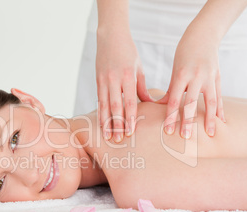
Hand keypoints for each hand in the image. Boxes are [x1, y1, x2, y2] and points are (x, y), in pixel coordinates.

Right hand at [96, 26, 152, 141]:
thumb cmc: (128, 52)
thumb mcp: (138, 68)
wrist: (110, 36)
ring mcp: (104, 80)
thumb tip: (149, 104)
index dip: (129, 118)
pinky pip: (98, 100)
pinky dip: (100, 113)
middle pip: (116, 106)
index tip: (130, 131)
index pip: (129, 101)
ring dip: (106, 122)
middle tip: (119, 139)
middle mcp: (115, 79)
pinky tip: (101, 124)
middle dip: (117, 124)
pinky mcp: (97, 80)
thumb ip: (141, 87)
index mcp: (128, 76)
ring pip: (105, 105)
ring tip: (108, 136)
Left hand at [157, 33, 225, 138]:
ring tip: (210, 134)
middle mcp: (196, 77)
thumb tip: (161, 106)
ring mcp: (209, 78)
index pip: (174, 100)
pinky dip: (221, 110)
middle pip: (191, 103)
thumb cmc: (183, 54)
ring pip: (210, 102)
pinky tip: (221, 121)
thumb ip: (171, 89)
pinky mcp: (217, 78)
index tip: (167, 130)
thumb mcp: (175, 70)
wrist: (202, 36)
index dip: (171, 116)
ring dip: (209, 119)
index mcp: (181, 75)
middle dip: (187, 121)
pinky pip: (220, 97)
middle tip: (185, 137)